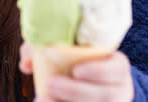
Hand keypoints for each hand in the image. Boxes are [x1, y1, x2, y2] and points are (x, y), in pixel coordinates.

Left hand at [19, 42, 133, 101]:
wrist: (90, 85)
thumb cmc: (78, 64)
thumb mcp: (67, 52)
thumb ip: (44, 51)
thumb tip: (26, 63)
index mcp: (116, 66)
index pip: (117, 68)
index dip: (99, 70)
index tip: (76, 70)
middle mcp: (120, 89)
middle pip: (106, 95)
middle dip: (76, 91)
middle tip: (51, 84)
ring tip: (42, 100)